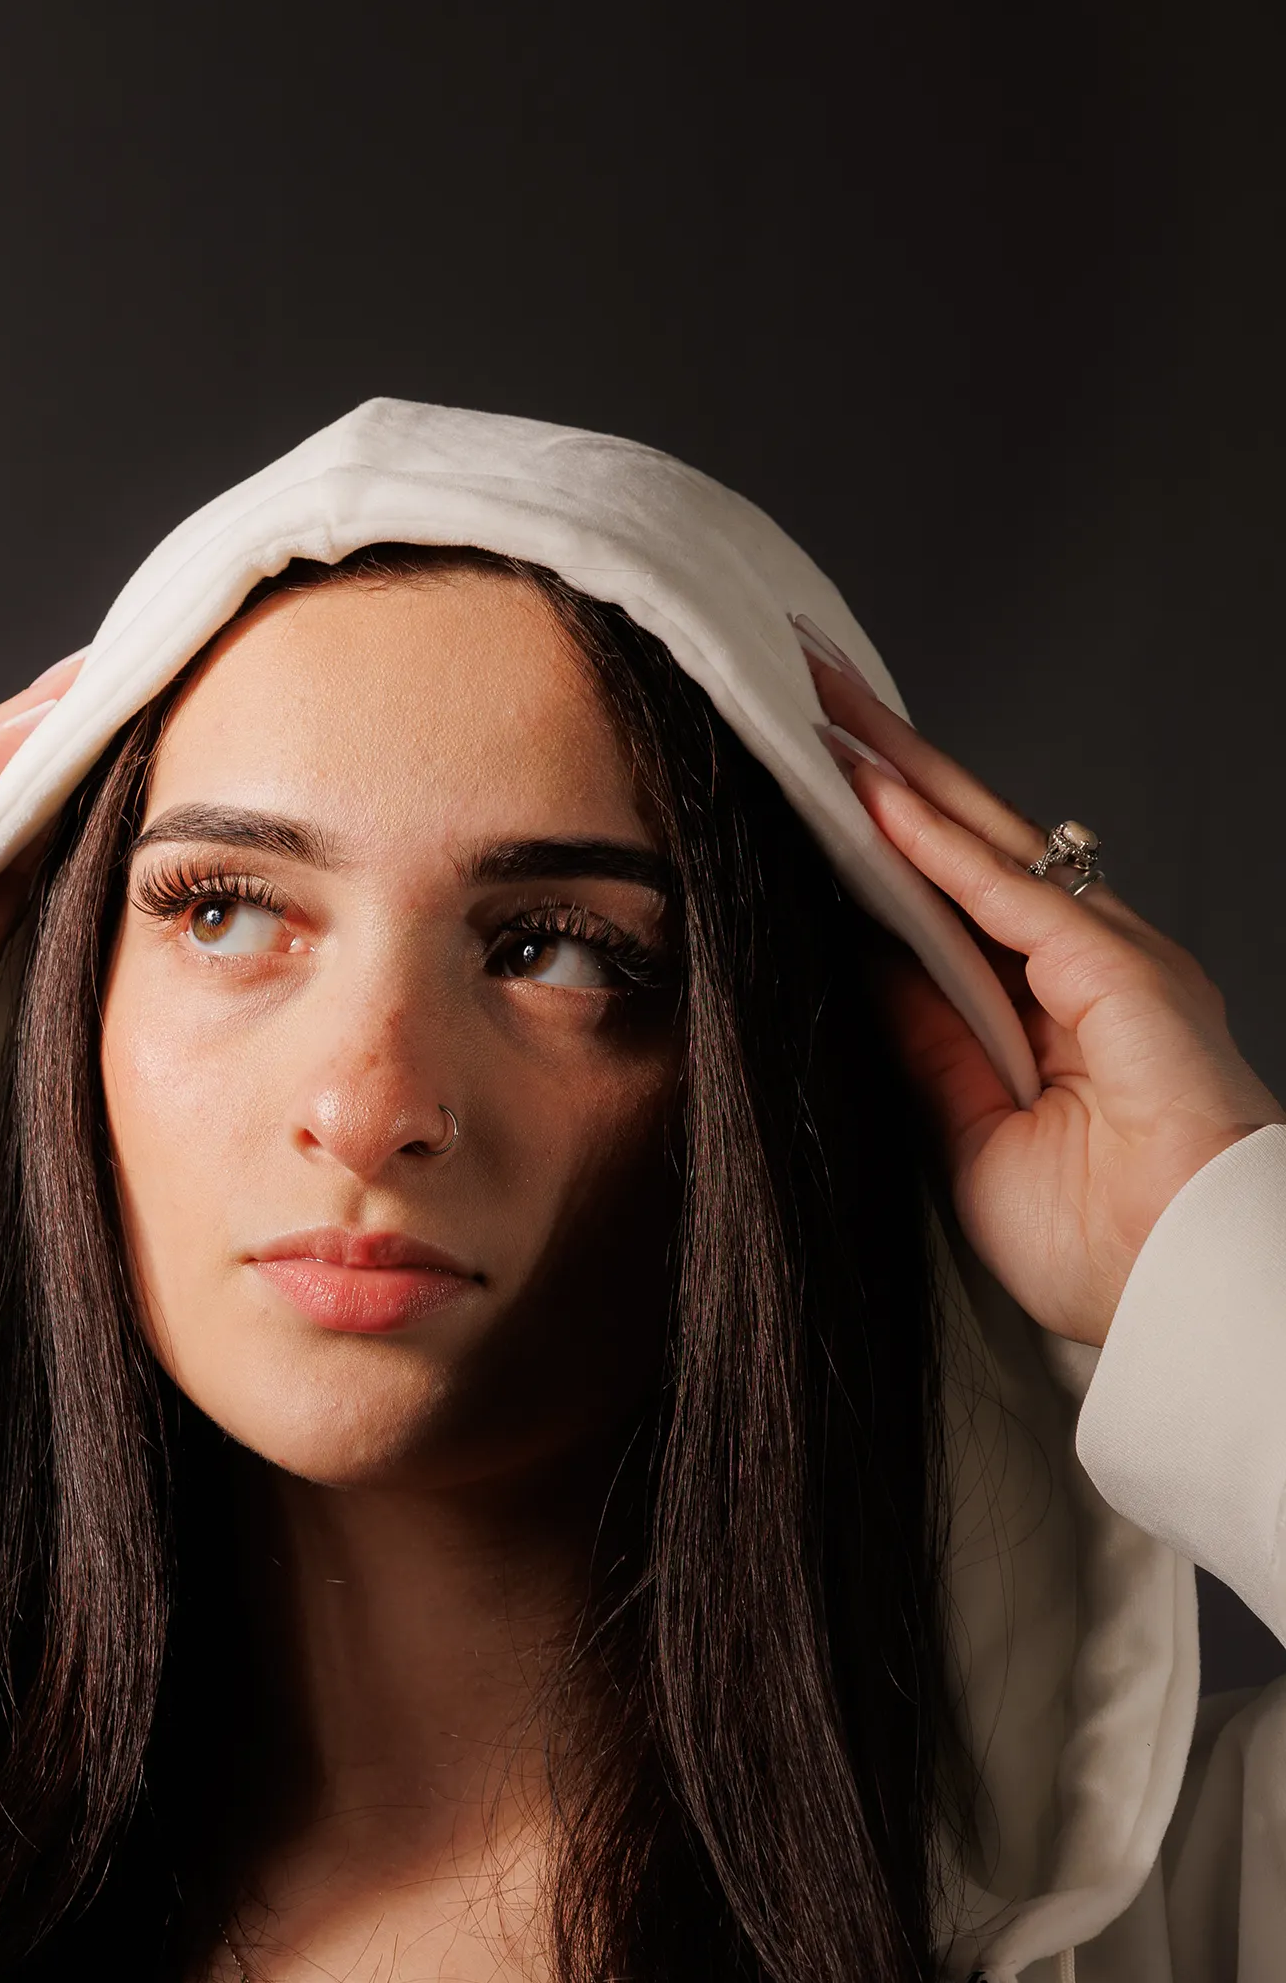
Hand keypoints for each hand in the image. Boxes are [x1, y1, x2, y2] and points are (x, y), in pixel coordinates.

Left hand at [801, 632, 1282, 1346]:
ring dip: (899, 777)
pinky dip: (934, 845)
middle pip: (961, 842)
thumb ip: (922, 1044)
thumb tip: (858, 964)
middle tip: (805, 691)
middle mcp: (1081, 966)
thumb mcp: (966, 1136)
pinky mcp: (1119, 971)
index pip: (946, 896)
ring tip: (821, 709)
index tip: (809, 779)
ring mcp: (1106, 959)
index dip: (881, 834)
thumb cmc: (1099, 1243)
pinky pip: (1007, 893)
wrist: (1177, 1291)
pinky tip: (873, 799)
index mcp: (1049, 1008)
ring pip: (982, 843)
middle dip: (884, 768)